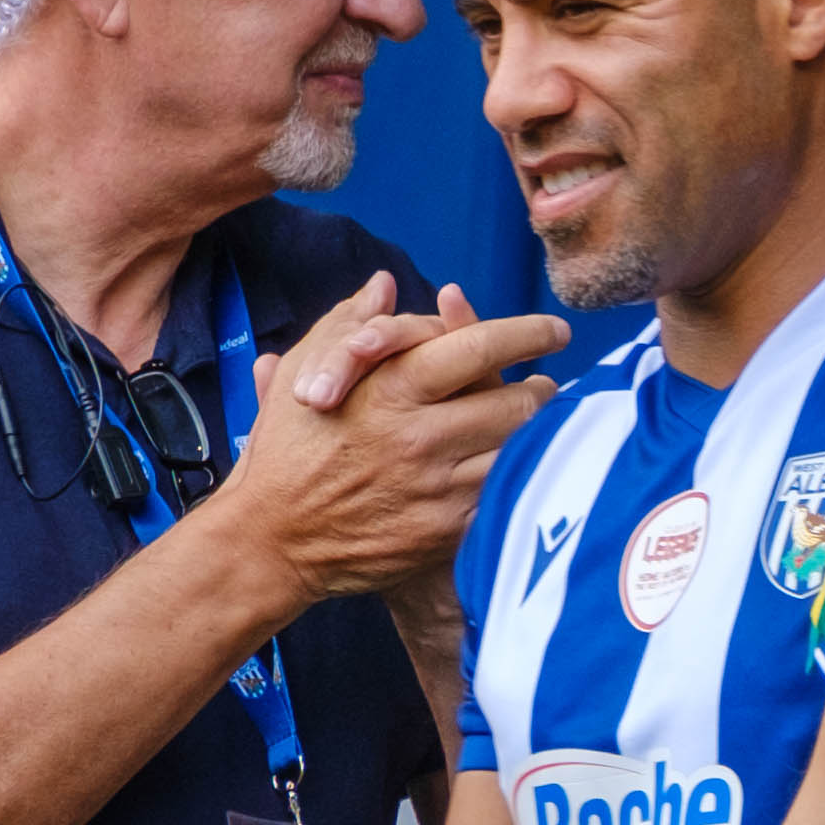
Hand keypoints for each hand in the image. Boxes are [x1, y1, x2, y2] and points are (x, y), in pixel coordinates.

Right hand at [228, 281, 567, 604]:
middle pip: (515, 401)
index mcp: (390, 390)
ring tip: (538, 425)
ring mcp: (436, 489)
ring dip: (536, 435)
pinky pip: (503, 498)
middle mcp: (419, 437)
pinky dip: (517, 479)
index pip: (478, 346)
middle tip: (547, 385)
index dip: (528, 333)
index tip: (553, 330)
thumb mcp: (305, 374)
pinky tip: (519, 470)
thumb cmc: (287, 451)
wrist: (272, 540)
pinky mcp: (444, 532)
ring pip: (517, 452)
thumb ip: (349, 325)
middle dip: (540, 389)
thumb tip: (383, 285)